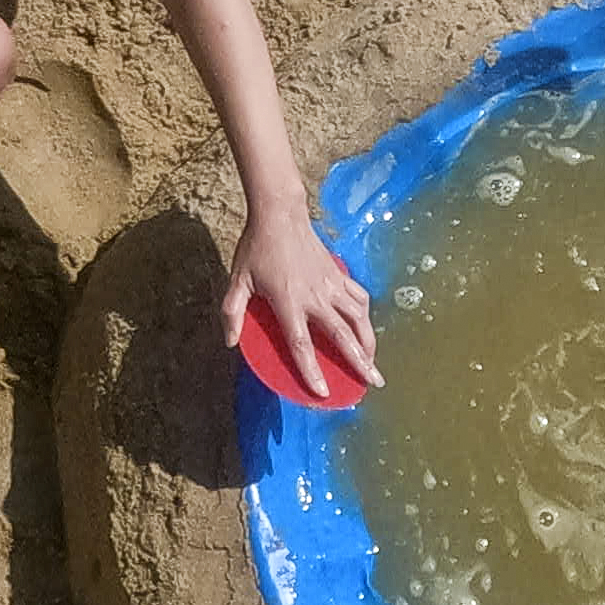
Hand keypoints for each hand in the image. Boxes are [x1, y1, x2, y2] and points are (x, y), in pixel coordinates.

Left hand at [227, 204, 377, 395]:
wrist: (280, 213)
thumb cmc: (257, 247)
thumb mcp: (238, 279)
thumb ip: (232, 311)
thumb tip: (229, 342)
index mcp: (288, 301)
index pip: (301, 343)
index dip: (311, 369)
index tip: (323, 391)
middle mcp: (315, 296)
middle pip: (342, 335)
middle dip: (359, 361)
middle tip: (373, 382)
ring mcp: (330, 284)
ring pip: (358, 317)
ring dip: (369, 341)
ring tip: (374, 363)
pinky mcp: (339, 273)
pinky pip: (358, 297)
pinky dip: (365, 314)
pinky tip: (366, 326)